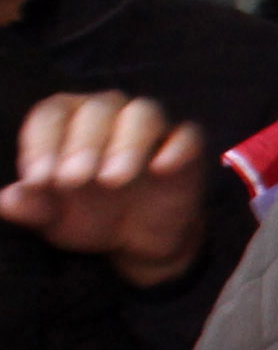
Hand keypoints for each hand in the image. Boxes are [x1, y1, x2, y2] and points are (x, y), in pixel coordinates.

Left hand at [0, 91, 208, 286]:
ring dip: (128, 143)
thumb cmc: (86, 215)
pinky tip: (161, 169)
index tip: (39, 180)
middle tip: (76, 180)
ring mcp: (149, 129)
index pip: (51, 115)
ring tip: (114, 179)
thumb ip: (30, 207)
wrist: (137, 239)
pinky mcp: (184, 148)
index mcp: (66, 121)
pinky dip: (176, 148)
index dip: (42, 143)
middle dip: (84, 144)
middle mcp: (107, 114)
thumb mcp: (52, 217)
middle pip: (97, 110)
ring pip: (143, 113)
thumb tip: (7, 200)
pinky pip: (186, 135)